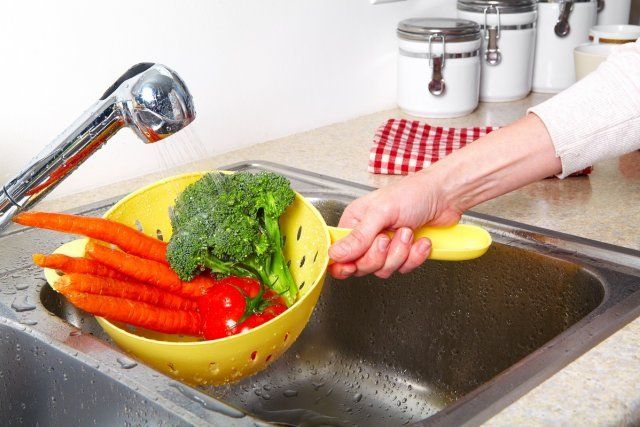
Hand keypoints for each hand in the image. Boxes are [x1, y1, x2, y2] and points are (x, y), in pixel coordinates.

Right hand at [328, 172, 462, 278]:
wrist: (445, 197)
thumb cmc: (413, 194)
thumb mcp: (381, 212)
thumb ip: (358, 236)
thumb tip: (335, 253)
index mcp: (355, 223)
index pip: (339, 253)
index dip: (344, 263)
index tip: (352, 266)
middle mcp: (368, 236)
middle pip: (362, 266)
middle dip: (380, 255)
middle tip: (388, 238)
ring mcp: (386, 247)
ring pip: (383, 270)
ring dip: (400, 253)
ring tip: (408, 231)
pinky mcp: (404, 254)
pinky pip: (403, 269)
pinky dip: (415, 256)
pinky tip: (420, 241)